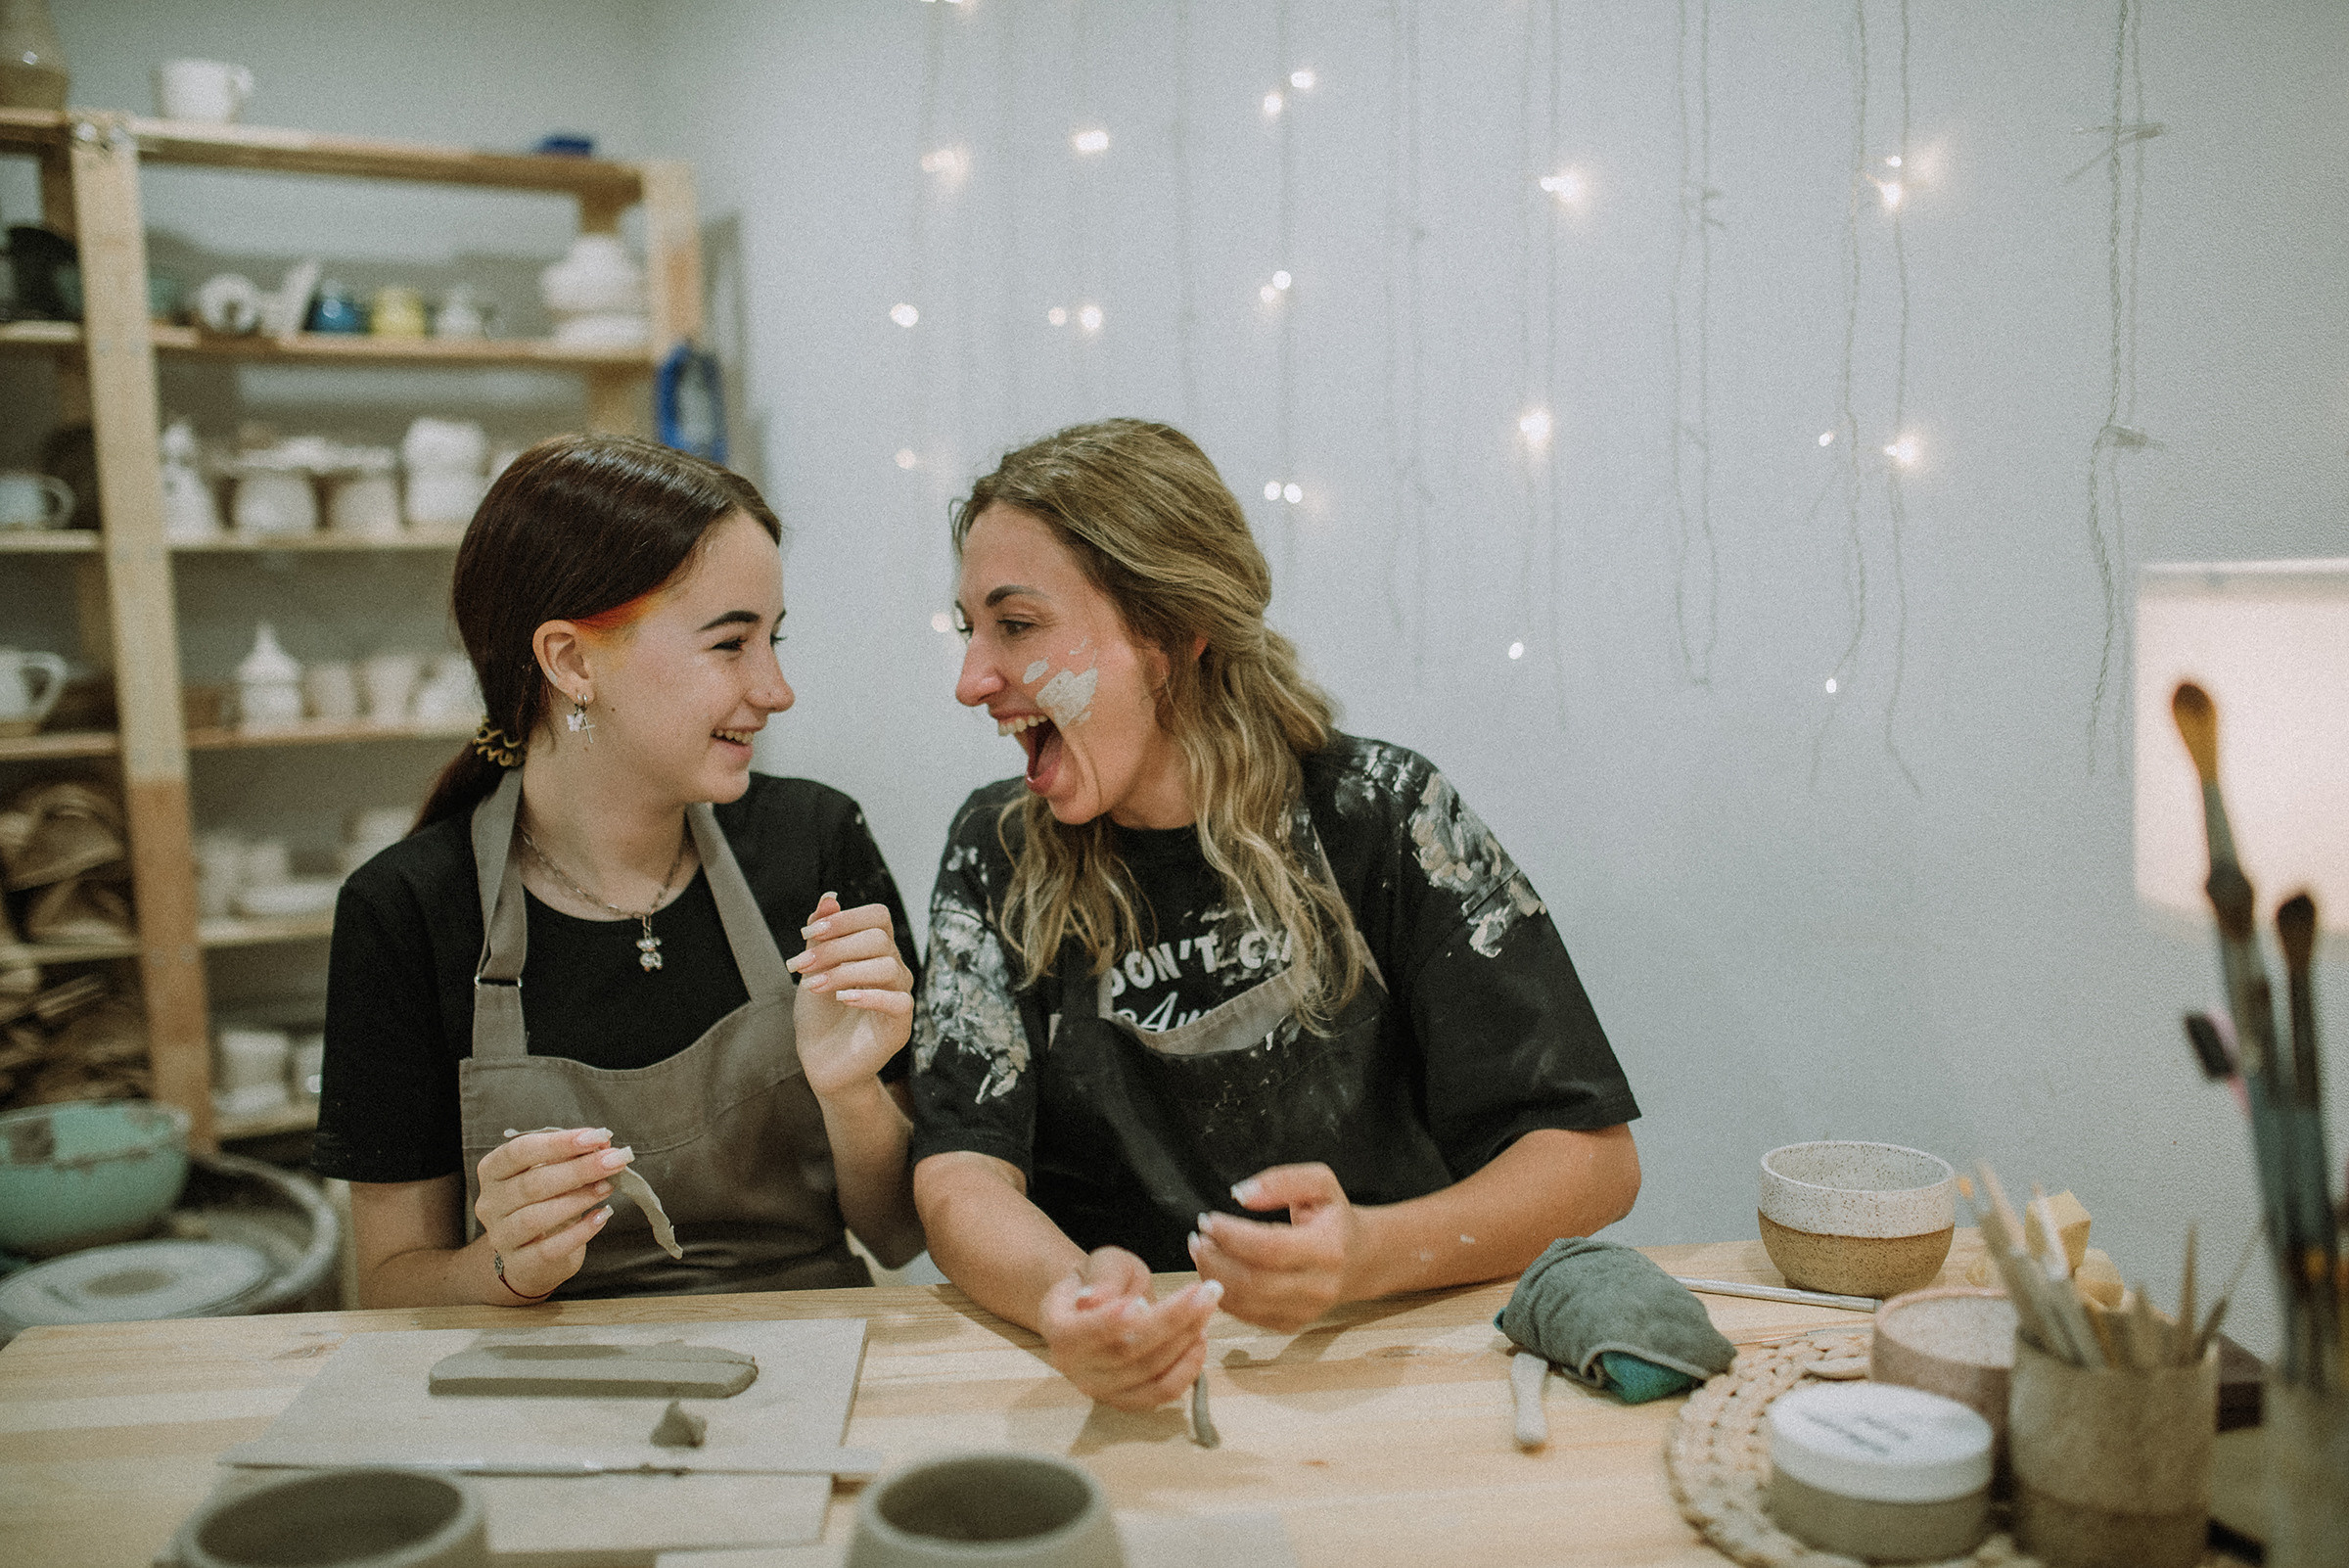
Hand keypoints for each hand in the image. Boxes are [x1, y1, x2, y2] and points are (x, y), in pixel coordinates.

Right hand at [474, 1127, 628, 1299]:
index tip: (598, 1136)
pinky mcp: (519, 1264)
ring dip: (577, 1199)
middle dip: (578, 1170)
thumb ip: (572, 1157)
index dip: (560, 1143)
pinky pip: (549, 1249)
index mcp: (492, 1171)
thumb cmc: (543, 1203)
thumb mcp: (553, 1174)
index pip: (519, 1151)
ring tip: (608, 1187)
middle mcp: (490, 1203)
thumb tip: (604, 1143)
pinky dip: (579, 1232)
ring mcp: (501, 1236)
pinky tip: (602, 1217)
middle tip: (614, 1161)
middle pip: (532, 1184)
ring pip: (535, 1217)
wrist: (530, 1256)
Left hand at [788, 892, 914, 1098]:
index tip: (808, 934)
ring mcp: (899, 995)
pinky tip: (842, 998)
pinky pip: (899, 1001)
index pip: (878, 916)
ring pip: (888, 967)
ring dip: (844, 971)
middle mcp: (893, 967)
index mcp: (876, 949)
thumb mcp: (813, 968)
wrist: (820, 1059)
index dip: (845, 919)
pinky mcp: (900, 1024)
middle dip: (834, 948)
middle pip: (878, 939)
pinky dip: (869, 996)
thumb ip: (822, 935)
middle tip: (799, 965)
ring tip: (813, 985)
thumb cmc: (819, 1013)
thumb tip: (829, 897)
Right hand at [1038, 1247, 1221, 1409]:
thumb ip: (1103, 1277)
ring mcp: (1099, 1388)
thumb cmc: (1105, 1279)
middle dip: (1171, 1320)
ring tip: (1207, 1308)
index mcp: (1056, 1326)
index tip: (1143, 1301)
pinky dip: (1186, 1369)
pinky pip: (1160, 1392)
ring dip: (1185, 1341)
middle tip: (1206, 1291)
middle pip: (1124, 1351)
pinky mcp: (1126, 1400)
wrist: (1107, 1307)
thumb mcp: (1104, 1263)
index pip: (1079, 1332)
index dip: (1109, 1322)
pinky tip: (1200, 1338)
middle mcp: (1072, 1365)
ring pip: (1148, 1373)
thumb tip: (1091, 1300)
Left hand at [1189, 1162, 1366, 1331]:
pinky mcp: (1291, 1324)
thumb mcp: (1319, 1183)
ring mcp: (1305, 1311)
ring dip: (1213, 1278)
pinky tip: (1215, 1271)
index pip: (1269, 1248)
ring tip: (1201, 1251)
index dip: (1231, 1235)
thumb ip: (1280, 1181)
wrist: (1359, 1257)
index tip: (1208, 1220)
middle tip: (1197, 1238)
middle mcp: (1319, 1286)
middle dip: (1215, 1260)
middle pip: (1253, 1282)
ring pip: (1246, 1303)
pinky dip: (1223, 1294)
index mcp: (1328, 1249)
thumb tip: (1240, 1194)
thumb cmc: (1334, 1216)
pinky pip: (1247, 1315)